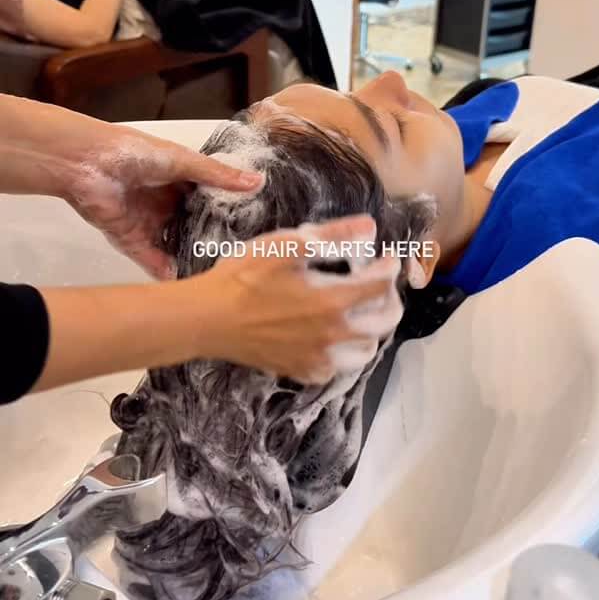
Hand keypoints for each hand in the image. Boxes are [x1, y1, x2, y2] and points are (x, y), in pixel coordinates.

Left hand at [66, 125, 262, 278]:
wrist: (89, 163)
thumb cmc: (135, 153)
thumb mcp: (184, 161)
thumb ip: (219, 176)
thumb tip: (257, 181)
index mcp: (179, 181)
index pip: (209, 201)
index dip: (228, 213)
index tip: (252, 229)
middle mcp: (166, 203)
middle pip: (193, 226)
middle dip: (211, 240)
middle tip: (239, 259)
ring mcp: (150, 223)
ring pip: (175, 246)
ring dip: (191, 258)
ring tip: (218, 275)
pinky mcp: (132, 240)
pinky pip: (152, 260)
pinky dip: (167, 271)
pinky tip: (188, 283)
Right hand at [192, 217, 402, 382]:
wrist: (208, 318)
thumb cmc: (242, 278)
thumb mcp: (286, 245)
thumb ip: (333, 235)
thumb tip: (369, 227)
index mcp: (333, 301)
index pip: (383, 284)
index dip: (390, 265)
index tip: (386, 257)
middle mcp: (334, 335)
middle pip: (386, 320)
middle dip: (389, 296)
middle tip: (377, 282)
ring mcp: (320, 359)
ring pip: (368, 348)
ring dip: (372, 327)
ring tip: (358, 309)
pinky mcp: (303, 372)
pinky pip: (339, 367)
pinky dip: (345, 351)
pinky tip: (332, 334)